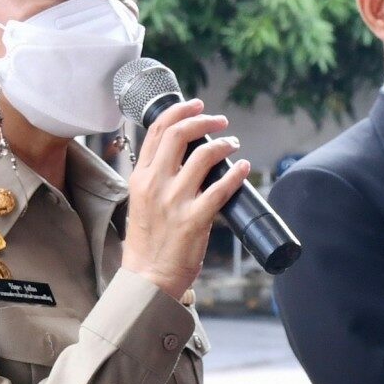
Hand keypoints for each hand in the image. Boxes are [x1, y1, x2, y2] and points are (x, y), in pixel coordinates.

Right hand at [120, 98, 252, 299]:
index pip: (155, 131)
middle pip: (178, 134)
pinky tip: (244, 168)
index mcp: (139, 178)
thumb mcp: (140, 203)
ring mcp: (174, 201)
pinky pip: (221, 188)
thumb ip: (155, 179)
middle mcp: (155, 184)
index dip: (179, 111)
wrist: (147, 279)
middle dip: (203, 119)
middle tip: (221, 120)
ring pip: (203, 155)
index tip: (196, 104)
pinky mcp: (194, 220)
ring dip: (224, 144)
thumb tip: (180, 159)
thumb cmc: (147, 245)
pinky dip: (236, 173)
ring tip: (234, 145)